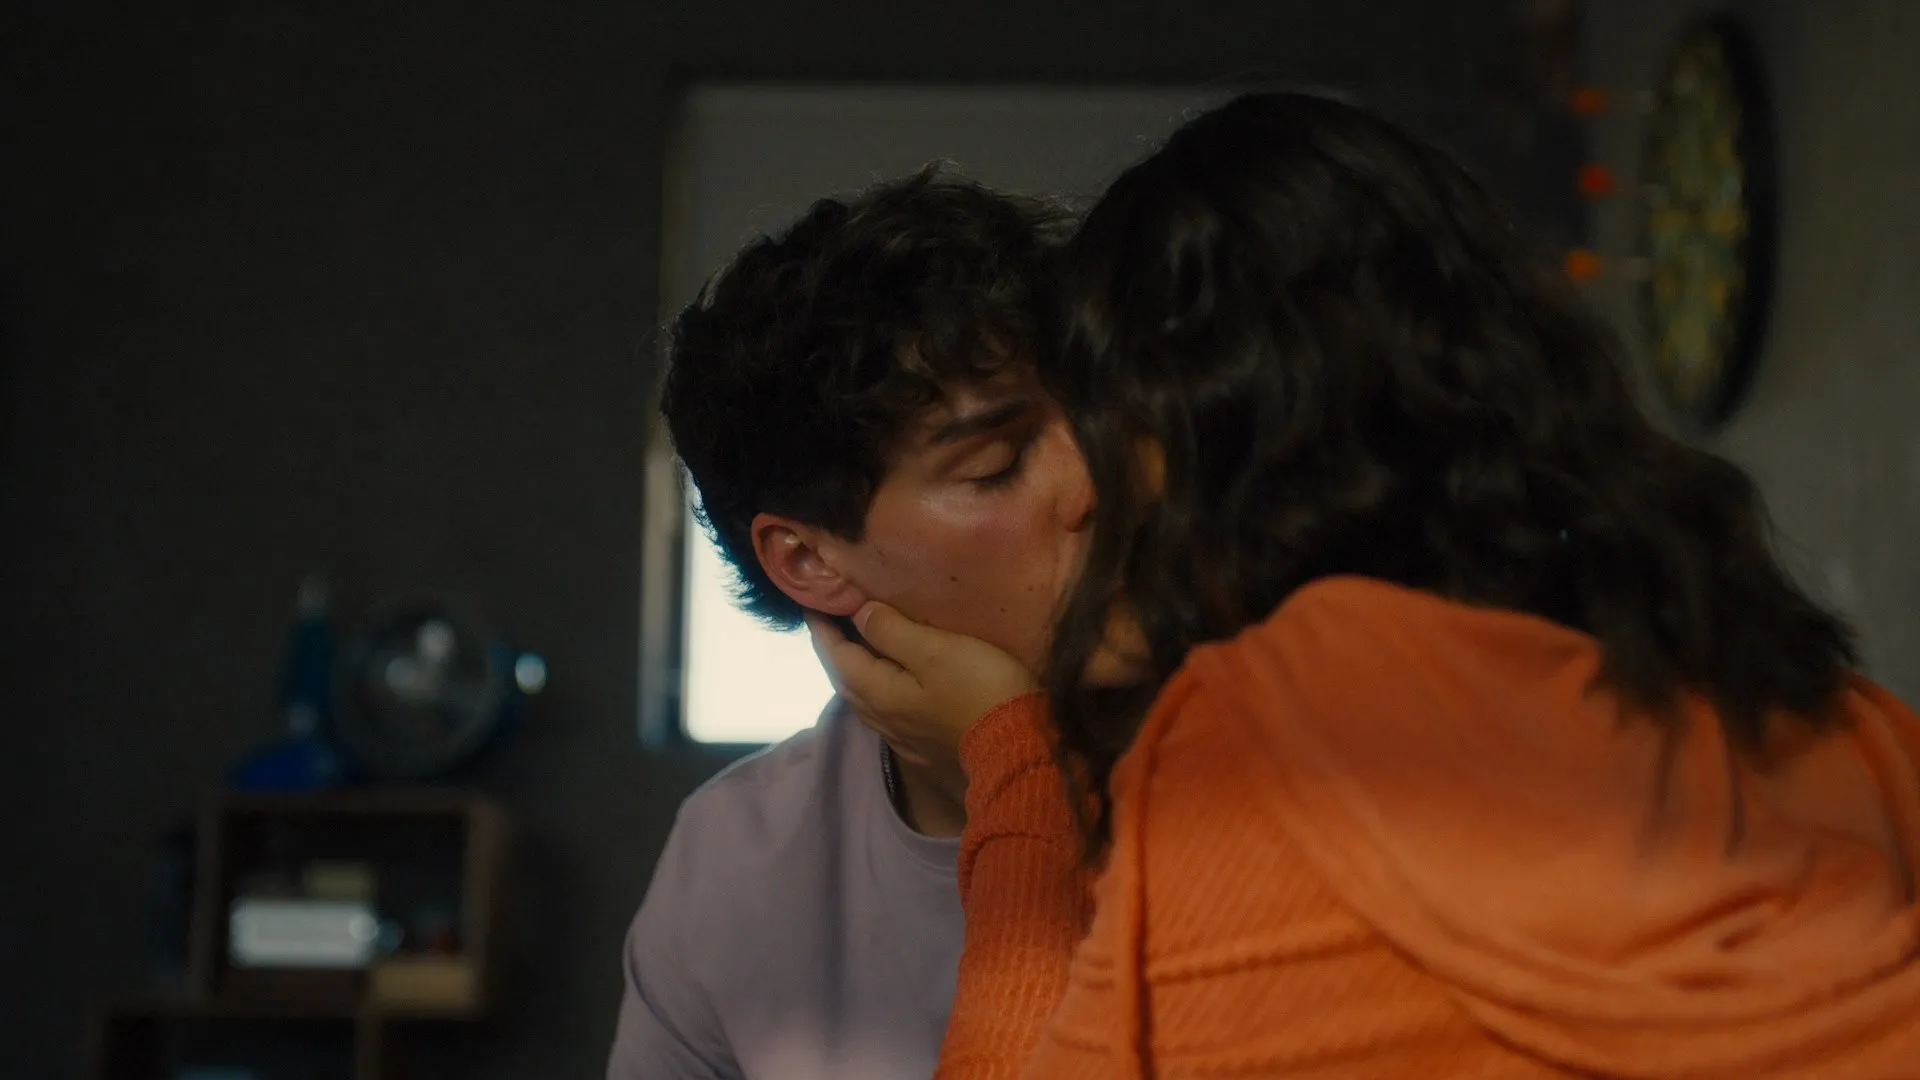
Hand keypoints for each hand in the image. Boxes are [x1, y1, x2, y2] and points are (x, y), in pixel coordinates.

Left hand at [807, 602, 1038, 782]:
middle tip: (830, 624)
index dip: (824, 631)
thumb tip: (859, 615)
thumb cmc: (981, 690)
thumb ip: (893, 632)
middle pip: (847, 682)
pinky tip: (891, 689)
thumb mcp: (936, 651)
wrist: (1020, 750)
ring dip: (856, 674)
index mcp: (880, 693)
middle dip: (835, 652)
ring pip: (866, 701)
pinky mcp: (926, 747)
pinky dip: (878, 692)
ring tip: (857, 651)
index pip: (839, 657)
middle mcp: (885, 719)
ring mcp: (905, 738)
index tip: (812, 604)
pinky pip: (888, 714)